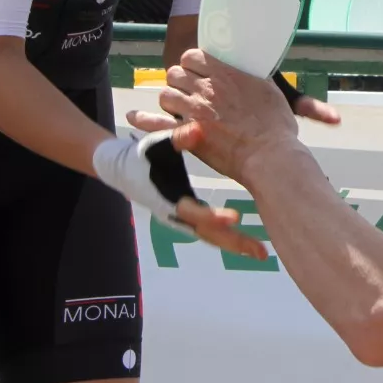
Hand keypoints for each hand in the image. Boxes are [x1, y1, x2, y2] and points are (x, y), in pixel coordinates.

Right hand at [90, 129, 268, 260]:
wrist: (122, 169)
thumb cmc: (142, 155)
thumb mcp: (157, 143)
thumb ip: (178, 137)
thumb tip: (198, 129)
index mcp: (169, 199)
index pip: (193, 212)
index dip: (212, 217)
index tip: (235, 219)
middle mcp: (176, 215)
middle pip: (208, 234)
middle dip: (234, 243)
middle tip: (260, 253)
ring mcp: (182, 220)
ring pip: (210, 236)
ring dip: (235, 244)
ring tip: (261, 253)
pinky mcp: (188, 218)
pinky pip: (210, 231)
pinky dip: (228, 237)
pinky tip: (248, 243)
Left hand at [126, 49, 337, 185]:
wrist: (269, 156)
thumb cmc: (276, 128)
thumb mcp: (271, 93)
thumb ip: (255, 81)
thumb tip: (254, 73)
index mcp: (225, 73)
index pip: (194, 56)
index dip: (192, 63)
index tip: (197, 71)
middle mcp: (206, 87)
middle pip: (176, 73)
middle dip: (179, 80)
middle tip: (188, 91)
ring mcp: (194, 109)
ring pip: (166, 94)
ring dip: (170, 100)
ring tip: (178, 109)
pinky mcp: (186, 133)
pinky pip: (156, 121)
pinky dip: (144, 119)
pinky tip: (136, 117)